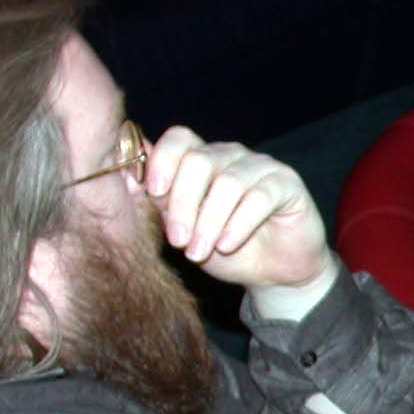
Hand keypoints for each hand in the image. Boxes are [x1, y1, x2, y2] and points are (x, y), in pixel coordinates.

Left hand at [144, 126, 329, 292]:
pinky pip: (259, 198)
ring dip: (208, 222)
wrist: (273, 273)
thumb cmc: (225, 249)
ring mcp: (261, 167)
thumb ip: (160, 202)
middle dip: (182, 204)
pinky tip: (227, 246)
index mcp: (202, 160)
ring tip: (199, 253)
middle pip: (199, 160)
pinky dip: (238, 225)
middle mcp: (230, 156)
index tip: (154, 193)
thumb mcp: (185, 230)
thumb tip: (126, 174)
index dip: (163, 161)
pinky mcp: (287, 184)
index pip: (179, 139)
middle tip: (177, 241)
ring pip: (227, 183)